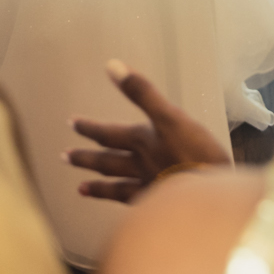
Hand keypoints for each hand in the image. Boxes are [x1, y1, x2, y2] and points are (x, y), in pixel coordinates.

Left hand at [68, 59, 232, 202]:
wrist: (209, 196)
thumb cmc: (194, 153)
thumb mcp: (170, 116)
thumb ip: (142, 92)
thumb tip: (111, 66)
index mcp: (143, 141)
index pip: (108, 134)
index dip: (89, 128)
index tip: (71, 123)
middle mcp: (140, 165)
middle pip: (107, 161)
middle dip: (86, 158)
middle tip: (65, 157)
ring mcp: (148, 187)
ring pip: (116, 185)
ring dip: (97, 185)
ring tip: (80, 188)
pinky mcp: (160, 206)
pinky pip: (134, 205)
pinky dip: (121, 205)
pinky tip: (116, 208)